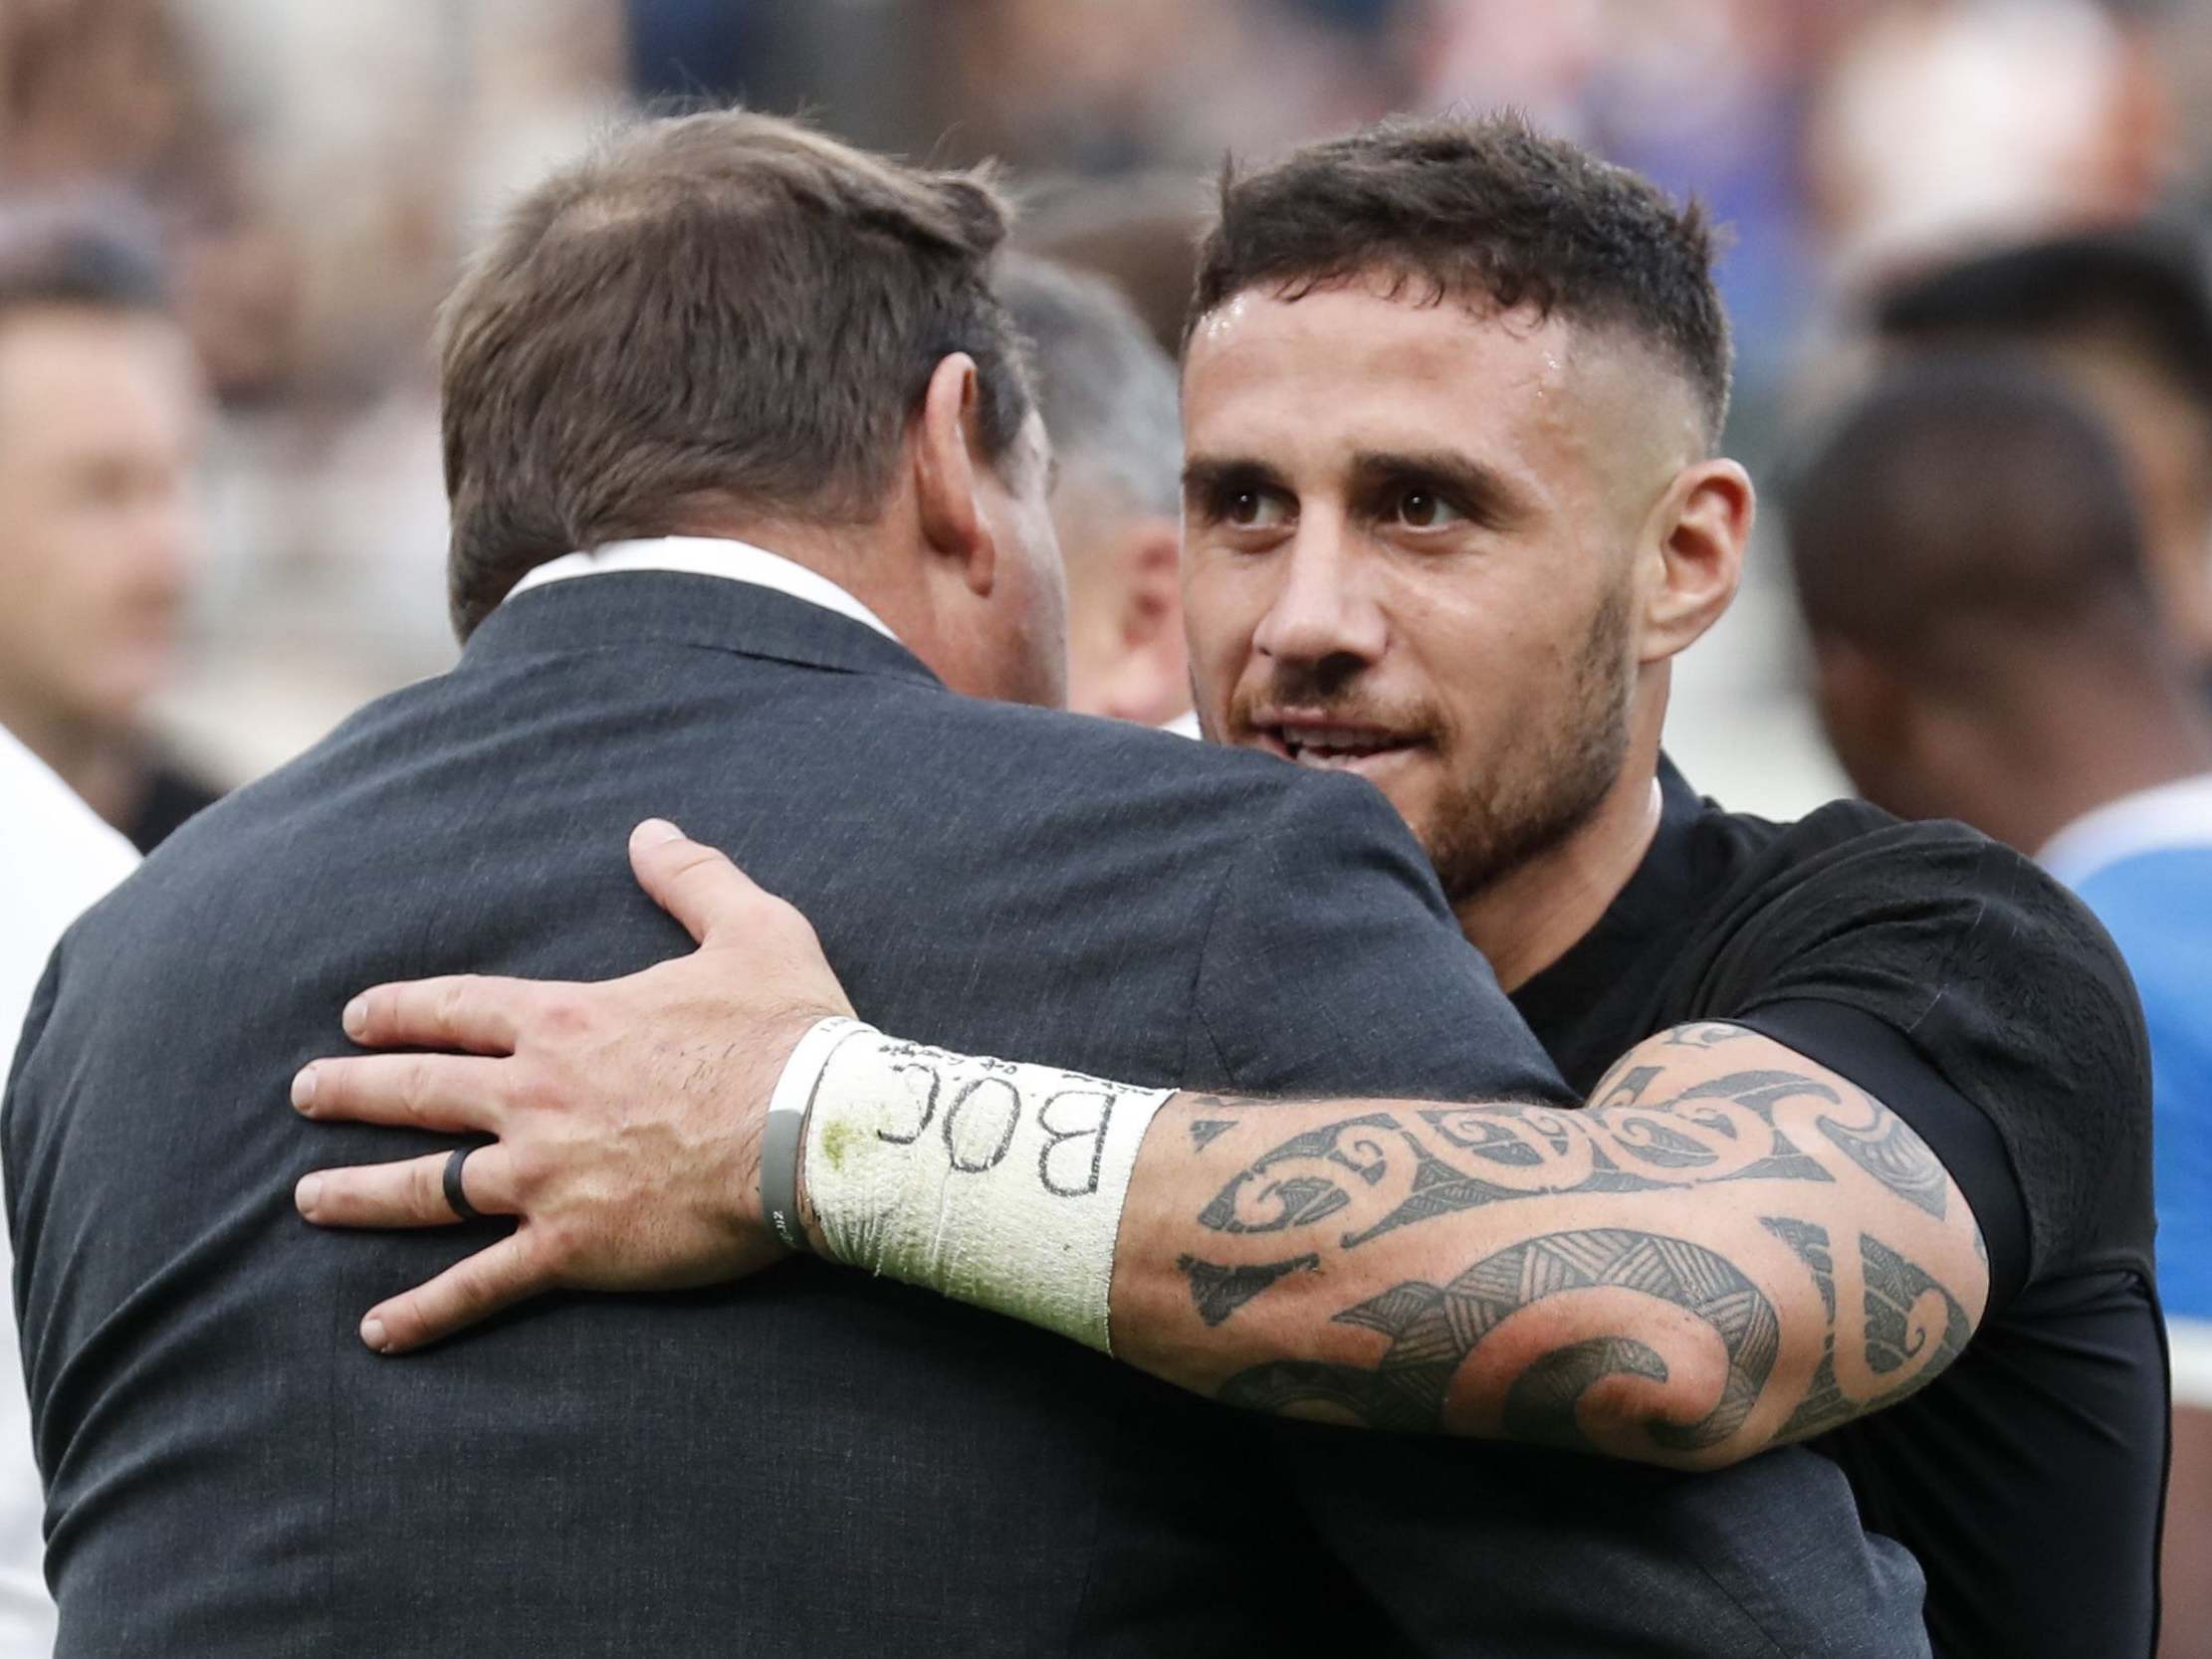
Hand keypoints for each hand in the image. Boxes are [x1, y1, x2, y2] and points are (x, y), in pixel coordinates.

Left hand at [292, 819, 854, 1353]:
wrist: (813, 1133)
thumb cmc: (788, 1032)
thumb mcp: (753, 930)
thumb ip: (693, 879)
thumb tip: (652, 832)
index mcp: (568, 1022)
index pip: (459, 1008)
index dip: (402, 1010)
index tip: (357, 1017)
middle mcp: (535, 1097)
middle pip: (418, 1091)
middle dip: (352, 1090)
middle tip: (304, 1093)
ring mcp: (544, 1177)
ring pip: (425, 1187)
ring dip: (359, 1192)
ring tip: (308, 1198)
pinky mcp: (572, 1247)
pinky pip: (481, 1284)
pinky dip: (426, 1310)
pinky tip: (377, 1328)